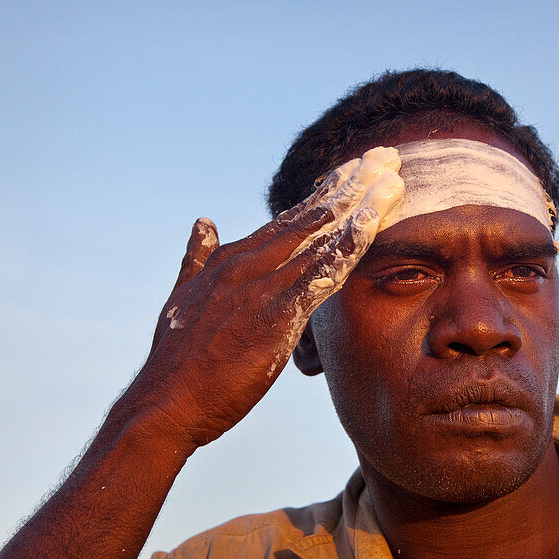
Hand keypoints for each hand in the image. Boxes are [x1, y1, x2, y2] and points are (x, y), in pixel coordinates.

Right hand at [119, 147, 403, 450]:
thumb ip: (197, 258)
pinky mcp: (278, 312)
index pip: (291, 219)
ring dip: (362, 205)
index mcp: (233, 259)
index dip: (327, 194)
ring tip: (394, 178)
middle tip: (387, 157)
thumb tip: (203, 222)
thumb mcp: (183, 298)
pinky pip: (323, 272)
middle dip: (353, 185)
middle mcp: (251, 262)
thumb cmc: (176, 361)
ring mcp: (264, 285)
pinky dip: (349, 245)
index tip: (356, 170)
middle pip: (313, 216)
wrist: (165, 402)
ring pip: (323, 235)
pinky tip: (373, 224)